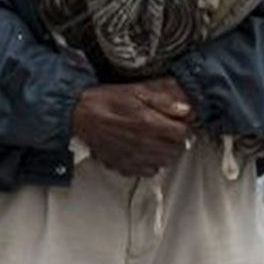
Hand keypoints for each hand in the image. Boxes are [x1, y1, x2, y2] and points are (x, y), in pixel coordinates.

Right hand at [71, 79, 192, 176]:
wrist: (78, 115)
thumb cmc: (104, 101)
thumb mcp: (136, 91)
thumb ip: (163, 100)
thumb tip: (185, 110)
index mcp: (149, 123)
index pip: (182, 133)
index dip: (183, 126)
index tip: (178, 122)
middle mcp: (143, 143)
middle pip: (176, 150)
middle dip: (176, 140)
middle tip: (169, 131)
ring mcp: (133, 157)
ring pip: (164, 162)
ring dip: (166, 153)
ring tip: (158, 142)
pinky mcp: (122, 165)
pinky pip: (147, 172)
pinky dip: (151, 164)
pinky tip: (145, 153)